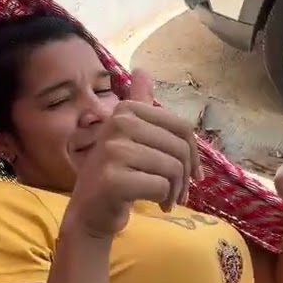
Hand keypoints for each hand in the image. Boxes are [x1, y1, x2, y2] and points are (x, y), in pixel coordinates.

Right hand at [64, 69, 202, 238]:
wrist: (89, 211)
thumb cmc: (116, 174)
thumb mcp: (127, 136)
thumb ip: (138, 104)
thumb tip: (142, 71)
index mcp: (126, 110)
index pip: (181, 127)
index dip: (193, 154)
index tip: (190, 174)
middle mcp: (118, 124)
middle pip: (179, 149)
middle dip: (184, 177)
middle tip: (176, 193)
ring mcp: (112, 151)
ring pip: (172, 169)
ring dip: (174, 191)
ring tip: (165, 200)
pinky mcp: (113, 179)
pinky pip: (160, 186)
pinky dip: (163, 199)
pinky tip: (154, 204)